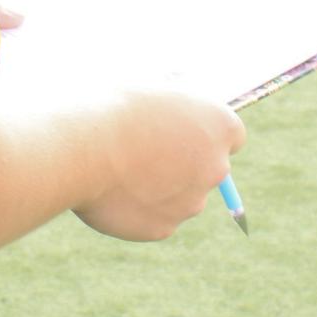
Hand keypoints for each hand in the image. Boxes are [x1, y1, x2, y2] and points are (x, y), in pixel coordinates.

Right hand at [75, 87, 245, 242]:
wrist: (85, 148)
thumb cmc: (115, 108)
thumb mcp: (153, 88)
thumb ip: (176, 102)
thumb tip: (180, 98)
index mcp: (220, 125)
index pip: (232, 137)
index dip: (207, 136)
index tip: (185, 135)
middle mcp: (216, 167)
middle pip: (208, 169)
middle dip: (184, 165)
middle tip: (145, 152)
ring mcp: (192, 202)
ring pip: (181, 197)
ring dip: (159, 187)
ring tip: (119, 168)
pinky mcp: (164, 228)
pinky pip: (155, 217)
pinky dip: (138, 208)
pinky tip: (111, 191)